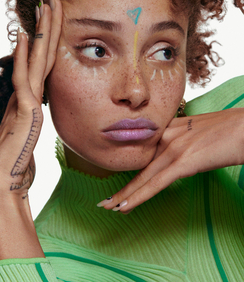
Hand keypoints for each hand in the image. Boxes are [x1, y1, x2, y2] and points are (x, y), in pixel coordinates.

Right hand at [0, 0, 62, 262]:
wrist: (3, 182)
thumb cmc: (17, 163)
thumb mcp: (30, 135)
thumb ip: (32, 121)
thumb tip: (36, 116)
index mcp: (31, 98)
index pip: (46, 63)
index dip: (51, 40)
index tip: (57, 18)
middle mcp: (26, 93)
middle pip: (41, 53)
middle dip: (48, 26)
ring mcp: (24, 98)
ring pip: (34, 58)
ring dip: (40, 32)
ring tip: (44, 6)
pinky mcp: (23, 109)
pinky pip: (24, 76)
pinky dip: (23, 55)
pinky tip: (25, 34)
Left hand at [99, 108, 243, 212]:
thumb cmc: (231, 129)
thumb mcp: (200, 131)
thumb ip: (184, 141)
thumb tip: (181, 154)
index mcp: (170, 128)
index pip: (145, 153)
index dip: (132, 169)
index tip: (121, 182)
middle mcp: (167, 136)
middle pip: (139, 165)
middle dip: (122, 186)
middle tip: (104, 201)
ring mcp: (174, 148)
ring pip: (144, 177)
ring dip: (124, 195)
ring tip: (108, 207)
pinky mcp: (183, 161)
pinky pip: (156, 183)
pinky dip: (138, 196)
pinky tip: (125, 206)